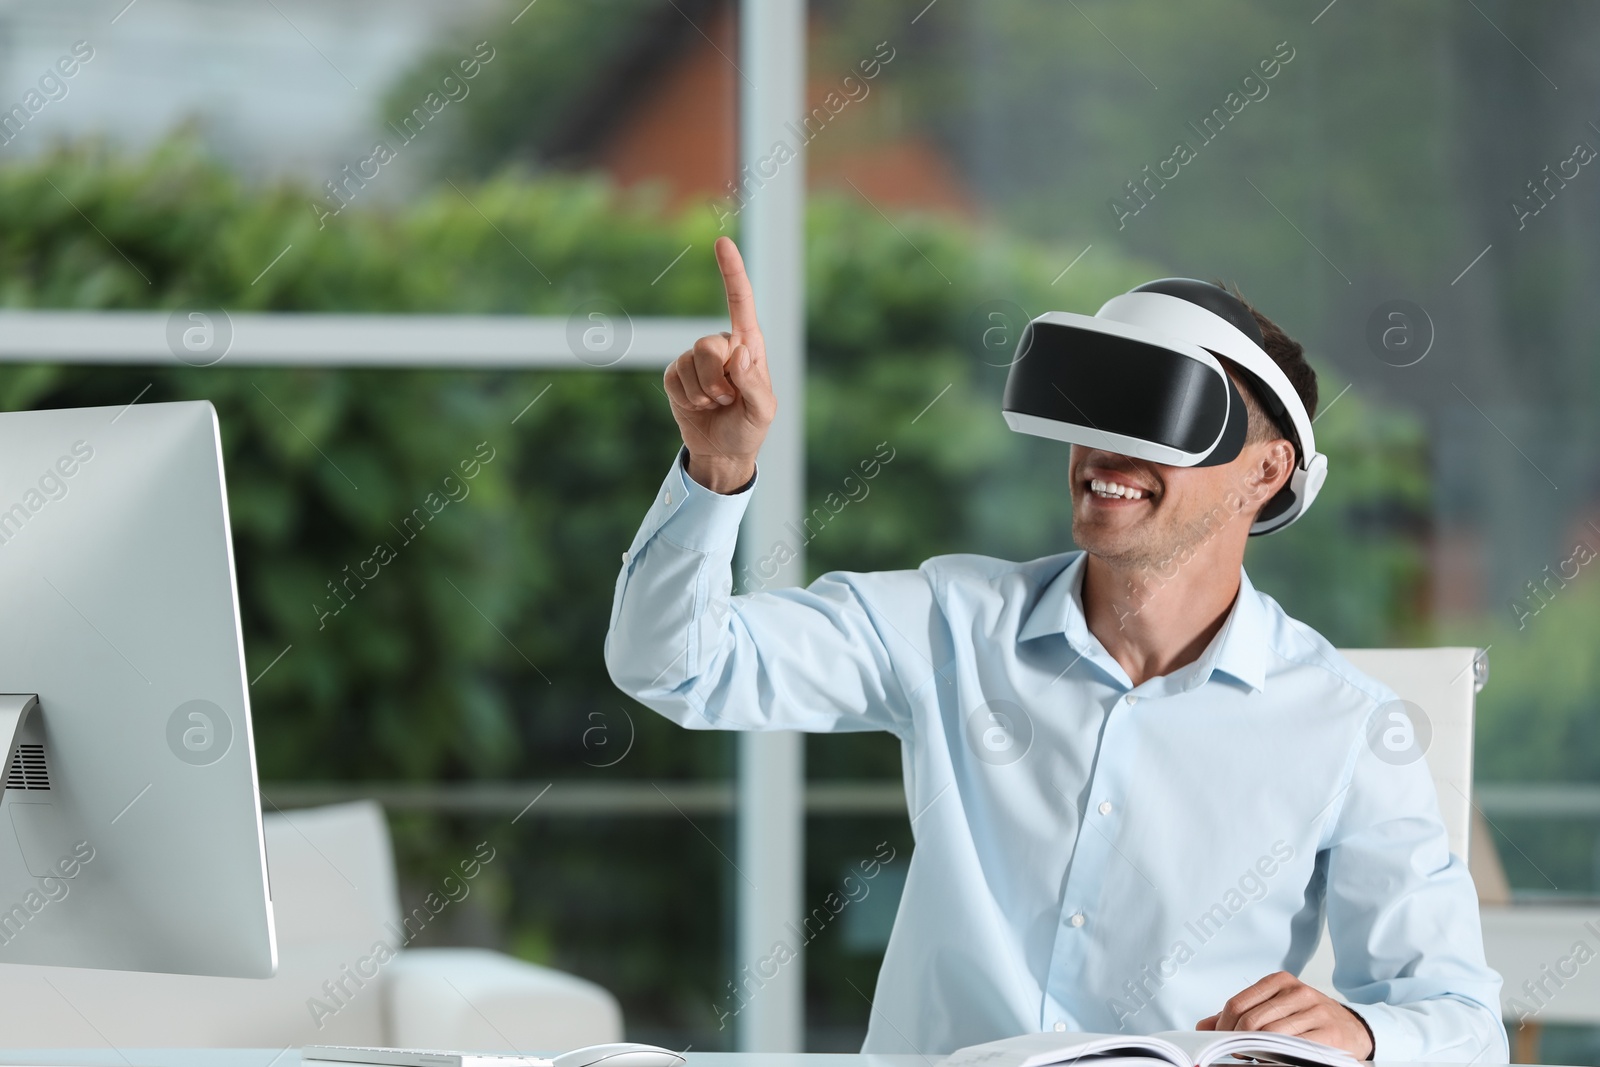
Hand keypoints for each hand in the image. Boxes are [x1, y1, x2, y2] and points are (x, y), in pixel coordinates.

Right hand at [663, 236, 776, 492]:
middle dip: (717, 381)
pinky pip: (674, 377)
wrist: (722, 451)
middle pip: (708, 344)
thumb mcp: (762, 411)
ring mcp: (698, 358)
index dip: (732, 272)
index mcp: (750, 345)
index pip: (740, 302)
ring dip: (703, 394)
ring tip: (717, 405)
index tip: (722, 242)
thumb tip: (740, 350)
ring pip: (690, 362)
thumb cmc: (749, 428)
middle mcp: (723, 344)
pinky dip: (687, 398)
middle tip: (728, 400)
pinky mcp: (677, 373)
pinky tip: (698, 406)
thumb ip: (753, 382)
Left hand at [1197, 971, 1373, 1059]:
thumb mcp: (1274, 1008)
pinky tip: (1274, 1060)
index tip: (1221, 1041)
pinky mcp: (1329, 1032)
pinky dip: (1277, 1057)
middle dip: (1237, 1041)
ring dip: (1256, 1051)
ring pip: (1270, 1035)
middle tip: (1237, 1053)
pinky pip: (1294, 1048)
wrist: (1353, 1028)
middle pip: (1251, 1020)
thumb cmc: (1306, 1018)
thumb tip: (1203, 1026)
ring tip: (1255, 1057)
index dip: (1223, 1027)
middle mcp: (1297, 992)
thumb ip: (1239, 1014)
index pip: (1237, 1004)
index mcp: (1279, 981)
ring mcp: (1314, 1011)